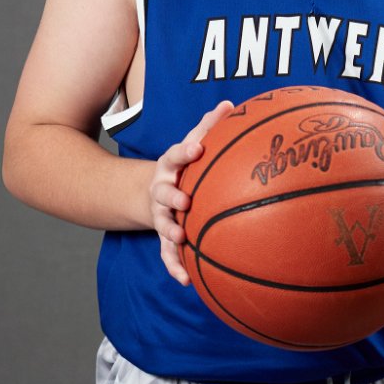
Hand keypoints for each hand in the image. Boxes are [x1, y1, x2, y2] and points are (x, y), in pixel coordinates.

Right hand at [149, 99, 233, 284]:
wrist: (154, 190)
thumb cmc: (186, 164)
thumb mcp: (194, 142)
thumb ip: (210, 126)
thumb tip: (230, 103)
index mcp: (171, 165)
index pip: (175, 155)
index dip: (186, 152)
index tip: (198, 149)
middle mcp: (162, 190)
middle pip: (163, 192)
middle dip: (172, 196)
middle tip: (185, 200)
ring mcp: (161, 215)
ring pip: (163, 224)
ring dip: (171, 232)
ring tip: (182, 239)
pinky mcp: (164, 237)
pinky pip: (167, 254)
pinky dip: (175, 267)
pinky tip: (187, 281)